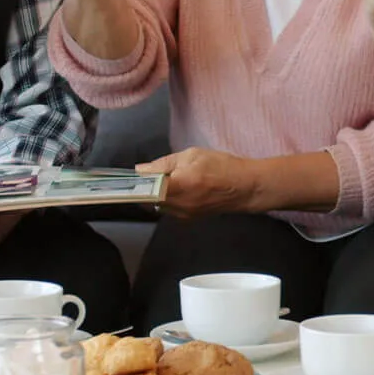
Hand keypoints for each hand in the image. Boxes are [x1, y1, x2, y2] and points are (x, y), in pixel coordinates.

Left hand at [138, 148, 258, 218]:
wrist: (244, 187)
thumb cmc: (221, 167)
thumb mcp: (192, 155)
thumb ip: (164, 163)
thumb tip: (141, 170)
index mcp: (178, 186)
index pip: (145, 189)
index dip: (134, 182)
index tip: (128, 176)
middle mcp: (178, 205)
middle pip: (147, 199)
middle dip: (145, 186)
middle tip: (149, 172)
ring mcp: (182, 215)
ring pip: (156, 204)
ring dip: (155, 193)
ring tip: (166, 178)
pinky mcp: (188, 219)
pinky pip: (168, 208)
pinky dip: (166, 198)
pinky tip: (176, 187)